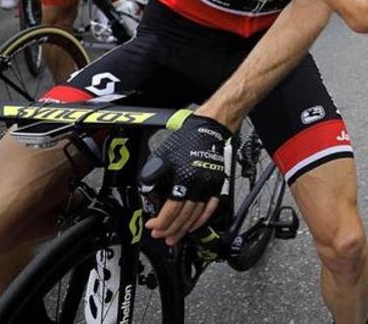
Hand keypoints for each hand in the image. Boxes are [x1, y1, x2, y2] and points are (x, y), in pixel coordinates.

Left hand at [140, 114, 232, 245]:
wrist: (208, 130)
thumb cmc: (184, 141)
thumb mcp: (161, 158)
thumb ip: (153, 179)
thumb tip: (150, 196)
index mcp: (185, 177)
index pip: (172, 208)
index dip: (161, 221)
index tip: (152, 226)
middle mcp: (200, 183)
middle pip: (185, 215)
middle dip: (172, 229)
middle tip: (162, 236)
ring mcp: (211, 185)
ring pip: (198, 214)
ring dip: (185, 228)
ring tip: (175, 237)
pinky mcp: (218, 184)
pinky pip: (212, 207)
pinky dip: (203, 219)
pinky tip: (194, 226)